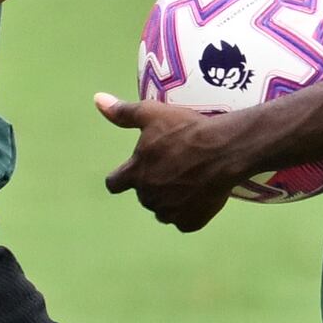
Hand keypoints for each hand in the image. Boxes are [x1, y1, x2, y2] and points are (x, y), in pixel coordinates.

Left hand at [94, 90, 242, 231]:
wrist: (224, 150)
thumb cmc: (187, 130)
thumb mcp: (152, 114)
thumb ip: (123, 112)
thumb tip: (97, 100)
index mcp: (136, 174)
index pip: (114, 184)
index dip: (120, 178)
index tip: (131, 172)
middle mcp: (148, 197)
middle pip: (144, 195)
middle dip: (154, 184)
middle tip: (175, 166)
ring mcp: (169, 212)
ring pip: (163, 210)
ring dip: (170, 200)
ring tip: (189, 180)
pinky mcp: (190, 222)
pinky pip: (183, 221)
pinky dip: (189, 211)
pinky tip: (200, 195)